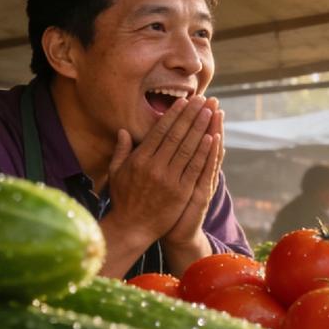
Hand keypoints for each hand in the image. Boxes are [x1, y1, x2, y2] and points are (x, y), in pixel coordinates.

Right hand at [97, 96, 216, 275]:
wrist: (132, 228)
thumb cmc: (123, 200)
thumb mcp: (116, 173)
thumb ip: (121, 151)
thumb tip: (123, 131)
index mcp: (139, 159)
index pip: (160, 131)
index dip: (174, 115)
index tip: (185, 101)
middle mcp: (154, 166)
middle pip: (177, 135)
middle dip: (191, 115)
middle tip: (203, 100)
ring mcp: (169, 179)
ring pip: (188, 148)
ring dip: (201, 128)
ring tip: (210, 112)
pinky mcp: (181, 192)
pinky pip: (195, 168)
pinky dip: (204, 152)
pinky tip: (212, 137)